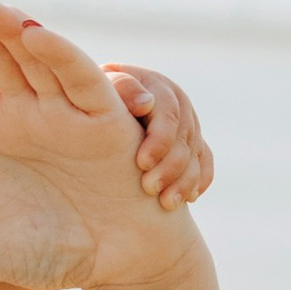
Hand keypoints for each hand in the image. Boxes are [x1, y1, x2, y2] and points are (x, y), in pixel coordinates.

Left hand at [103, 63, 211, 210]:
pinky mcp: (191, 141)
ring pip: (195, 152)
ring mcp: (186, 122)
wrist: (92, 105)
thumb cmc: (86, 95)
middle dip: (171, 165)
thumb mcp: (99, 87)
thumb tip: (145, 102)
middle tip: (150, 189)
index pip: (168, 113)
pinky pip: (204, 161)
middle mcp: (175, 102)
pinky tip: (189, 198)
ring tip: (167, 203)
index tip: (142, 163)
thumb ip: (120, 88)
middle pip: (185, 136)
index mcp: (154, 86)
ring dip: (185, 179)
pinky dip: (199, 180)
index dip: (159, 139)